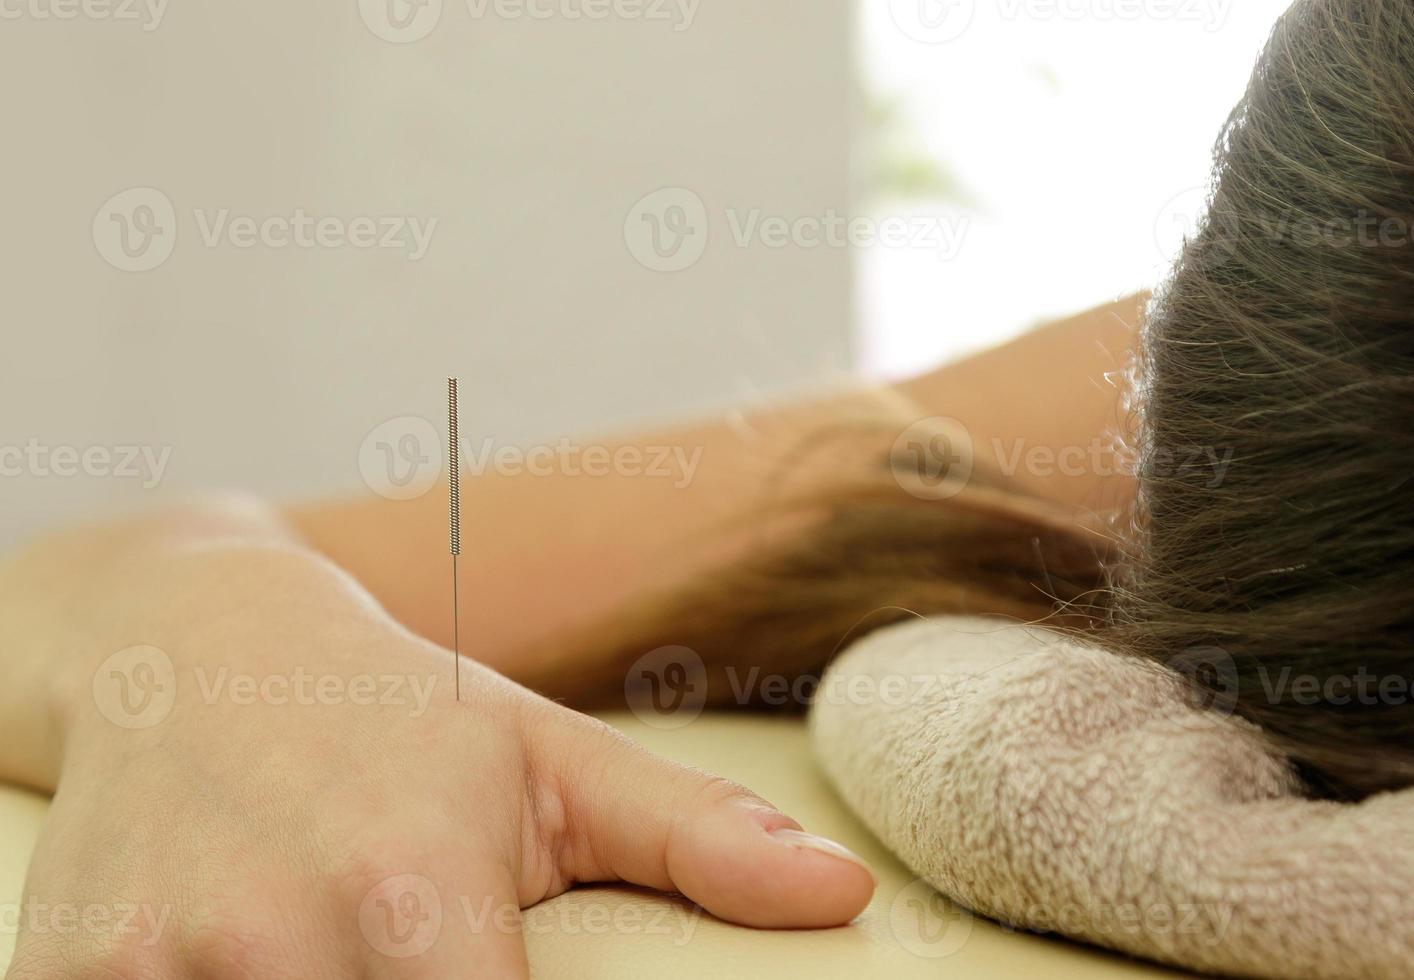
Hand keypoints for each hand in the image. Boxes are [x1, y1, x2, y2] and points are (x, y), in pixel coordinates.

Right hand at [4, 552, 873, 978]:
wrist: (194, 643)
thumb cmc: (401, 713)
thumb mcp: (550, 757)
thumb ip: (698, 839)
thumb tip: (846, 896)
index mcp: (416, 885)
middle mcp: (276, 935)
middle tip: (425, 970)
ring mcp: (154, 966)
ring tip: (349, 960)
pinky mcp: (67, 977)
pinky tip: (253, 968)